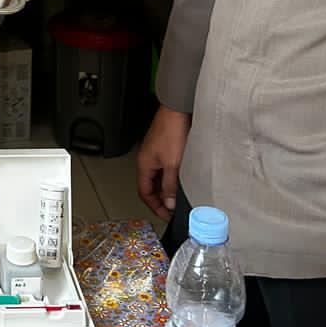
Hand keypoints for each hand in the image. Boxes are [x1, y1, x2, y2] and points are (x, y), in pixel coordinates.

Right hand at [136, 105, 190, 220]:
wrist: (177, 111)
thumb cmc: (172, 132)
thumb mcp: (172, 164)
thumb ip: (170, 186)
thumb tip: (168, 203)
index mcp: (144, 165)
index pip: (144, 193)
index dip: (154, 207)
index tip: (166, 216)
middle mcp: (147, 160)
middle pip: (150, 186)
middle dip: (161, 200)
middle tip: (173, 209)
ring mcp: (154, 153)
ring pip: (158, 178)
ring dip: (166, 188)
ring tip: (178, 196)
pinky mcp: (163, 148)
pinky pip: (164, 169)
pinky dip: (170, 178)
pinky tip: (180, 179)